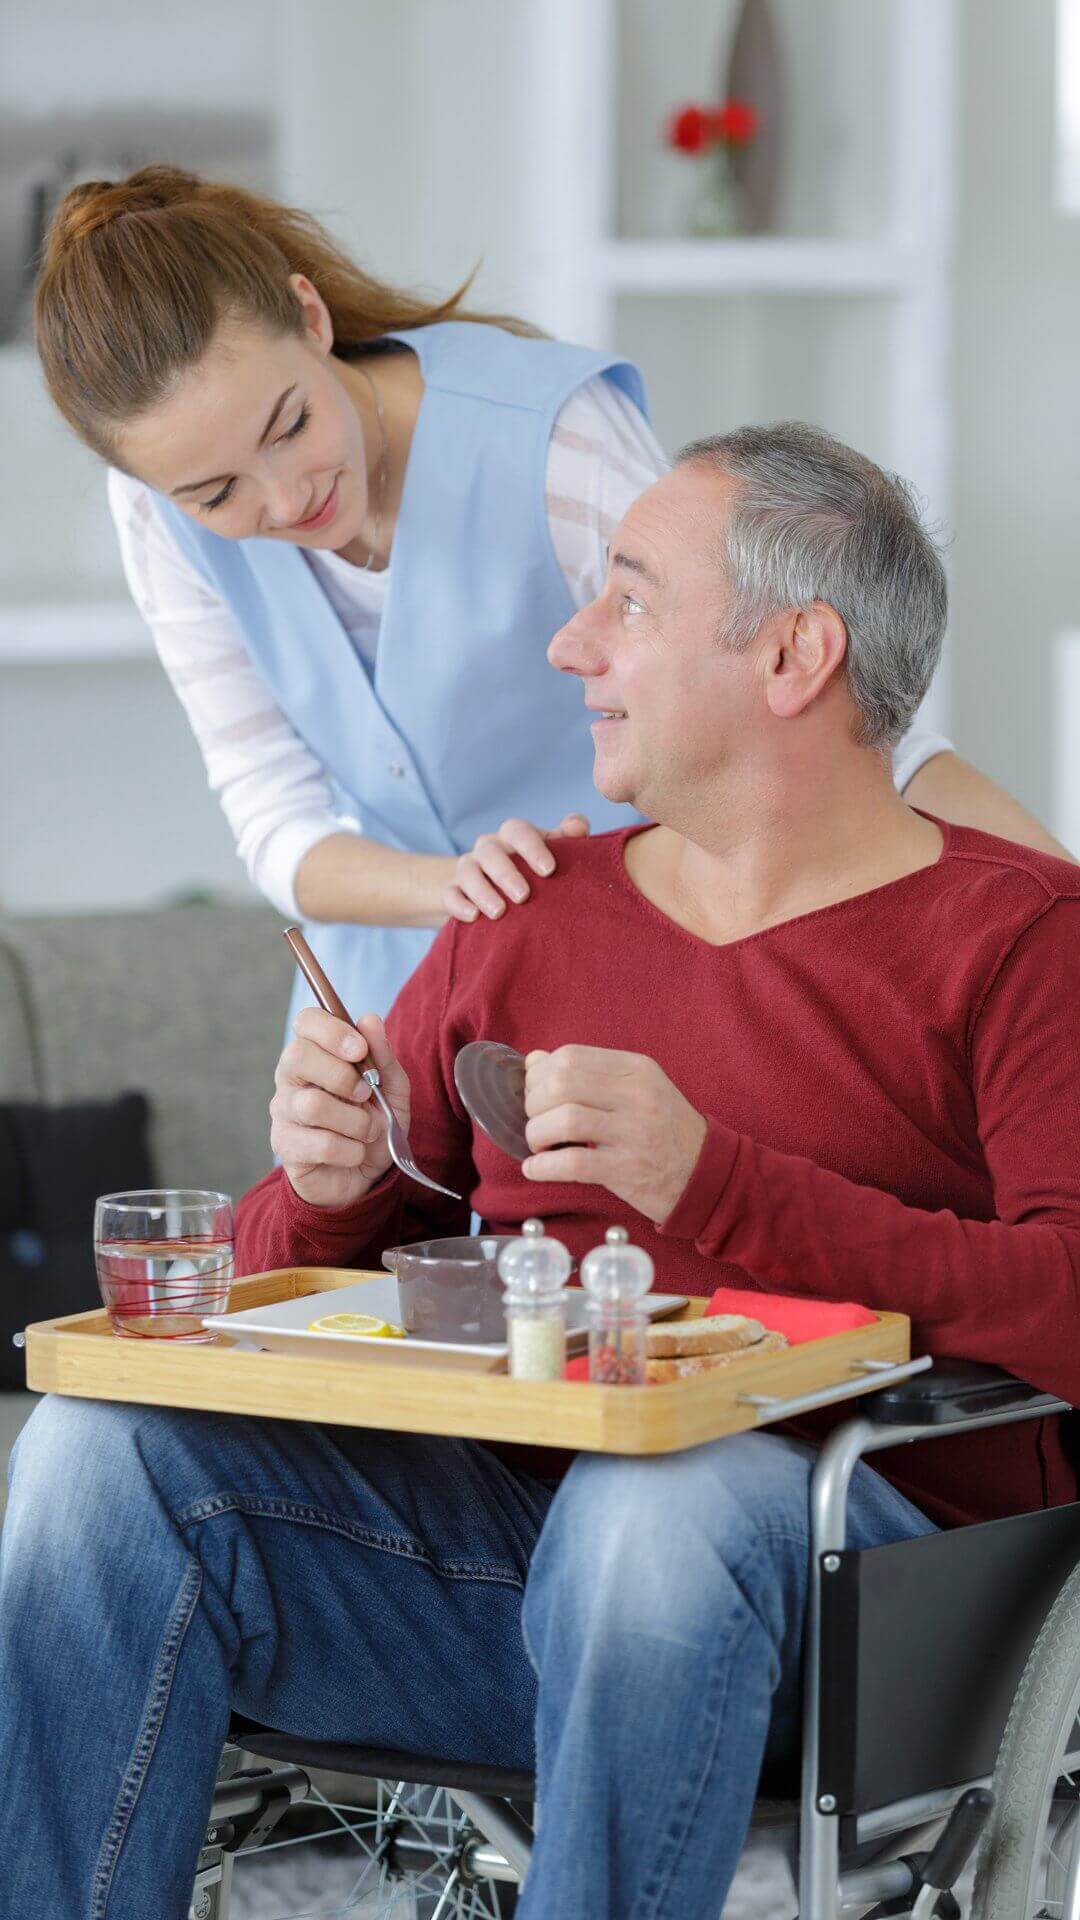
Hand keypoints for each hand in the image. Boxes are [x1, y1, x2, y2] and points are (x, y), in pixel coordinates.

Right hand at [270, 1007, 410, 1208]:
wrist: (364, 1177)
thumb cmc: (373, 1124)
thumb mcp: (391, 1089)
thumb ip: (382, 1056)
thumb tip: (370, 1020)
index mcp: (315, 1054)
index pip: (306, 1021)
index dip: (332, 1030)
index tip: (360, 1050)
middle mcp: (291, 1079)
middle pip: (298, 1056)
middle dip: (343, 1076)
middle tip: (366, 1094)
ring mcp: (283, 1113)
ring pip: (313, 1105)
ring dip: (355, 1121)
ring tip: (369, 1130)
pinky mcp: (285, 1147)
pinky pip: (321, 1144)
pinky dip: (351, 1150)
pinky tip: (355, 1152)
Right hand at [444, 814, 589, 922]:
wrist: (497, 893)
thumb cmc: (533, 871)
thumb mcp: (551, 854)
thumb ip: (567, 839)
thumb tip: (578, 826)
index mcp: (513, 836)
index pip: (519, 831)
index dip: (533, 848)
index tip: (549, 871)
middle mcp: (489, 848)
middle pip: (491, 852)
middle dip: (507, 873)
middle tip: (524, 896)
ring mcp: (468, 869)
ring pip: (468, 871)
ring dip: (482, 891)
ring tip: (499, 912)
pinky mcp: (452, 891)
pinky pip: (450, 894)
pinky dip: (459, 904)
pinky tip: (473, 917)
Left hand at [522, 1045, 707, 1224]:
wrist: (705, 1172)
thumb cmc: (663, 1128)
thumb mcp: (635, 1089)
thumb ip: (586, 1073)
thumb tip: (534, 1061)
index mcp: (637, 1069)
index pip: (571, 1056)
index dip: (540, 1074)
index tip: (536, 1093)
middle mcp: (638, 1095)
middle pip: (561, 1084)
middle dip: (534, 1104)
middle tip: (536, 1120)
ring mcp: (636, 1133)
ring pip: (564, 1121)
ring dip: (536, 1134)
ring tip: (538, 1145)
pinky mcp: (628, 1170)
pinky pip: (573, 1163)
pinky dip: (544, 1167)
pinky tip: (535, 1169)